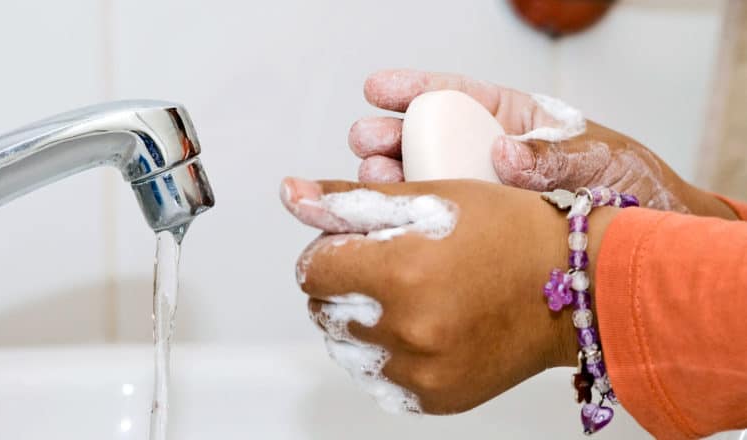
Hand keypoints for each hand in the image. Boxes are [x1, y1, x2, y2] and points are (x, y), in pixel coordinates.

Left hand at [280, 177, 618, 413]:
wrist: (576, 287)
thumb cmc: (512, 233)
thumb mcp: (430, 197)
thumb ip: (352, 199)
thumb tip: (293, 192)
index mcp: (401, 272)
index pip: (311, 269)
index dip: (331, 252)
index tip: (355, 246)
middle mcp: (408, 330)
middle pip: (324, 309)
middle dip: (345, 285)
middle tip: (391, 267)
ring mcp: (421, 372)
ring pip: (346, 347)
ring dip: (361, 322)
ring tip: (408, 297)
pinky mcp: (434, 399)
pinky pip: (379, 378)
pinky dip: (387, 354)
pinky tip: (420, 328)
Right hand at [349, 69, 735, 218]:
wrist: (643, 249)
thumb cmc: (629, 186)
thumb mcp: (599, 159)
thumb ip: (553, 156)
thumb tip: (503, 152)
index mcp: (515, 120)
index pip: (458, 94)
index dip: (415, 88)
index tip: (378, 88)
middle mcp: (489, 154)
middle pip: (427, 136)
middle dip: (390, 134)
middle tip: (366, 141)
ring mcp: (481, 193)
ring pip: (424, 178)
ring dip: (391, 176)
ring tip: (372, 179)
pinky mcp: (479, 230)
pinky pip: (440, 220)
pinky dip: (411, 217)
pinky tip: (391, 219)